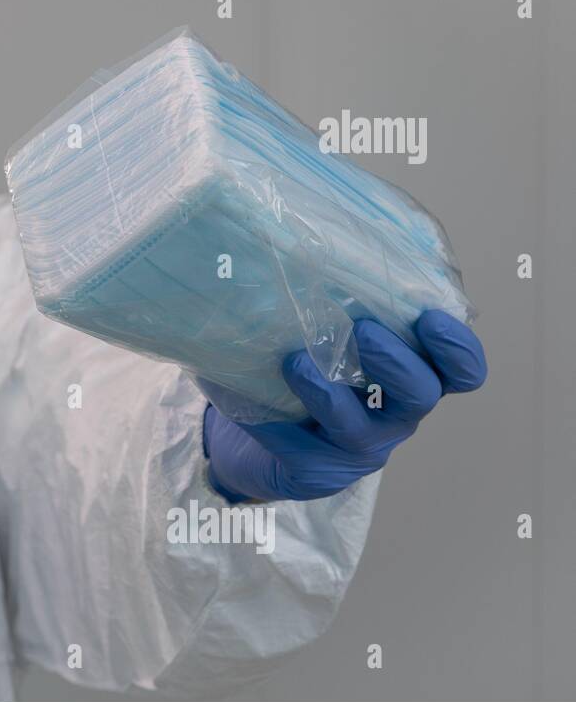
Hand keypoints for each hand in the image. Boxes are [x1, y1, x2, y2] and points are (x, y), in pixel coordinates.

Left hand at [203, 310, 486, 502]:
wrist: (262, 442)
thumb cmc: (310, 371)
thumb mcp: (335, 335)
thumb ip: (350, 300)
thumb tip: (326, 232)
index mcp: (412, 378)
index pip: (461, 371)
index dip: (457, 348)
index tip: (431, 317)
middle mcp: (395, 415)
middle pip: (420, 394)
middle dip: (394, 361)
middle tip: (363, 330)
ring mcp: (358, 447)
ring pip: (357, 426)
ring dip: (328, 391)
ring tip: (295, 362)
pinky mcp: (316, 470)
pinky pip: (297, 448)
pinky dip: (270, 421)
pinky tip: (240, 395)